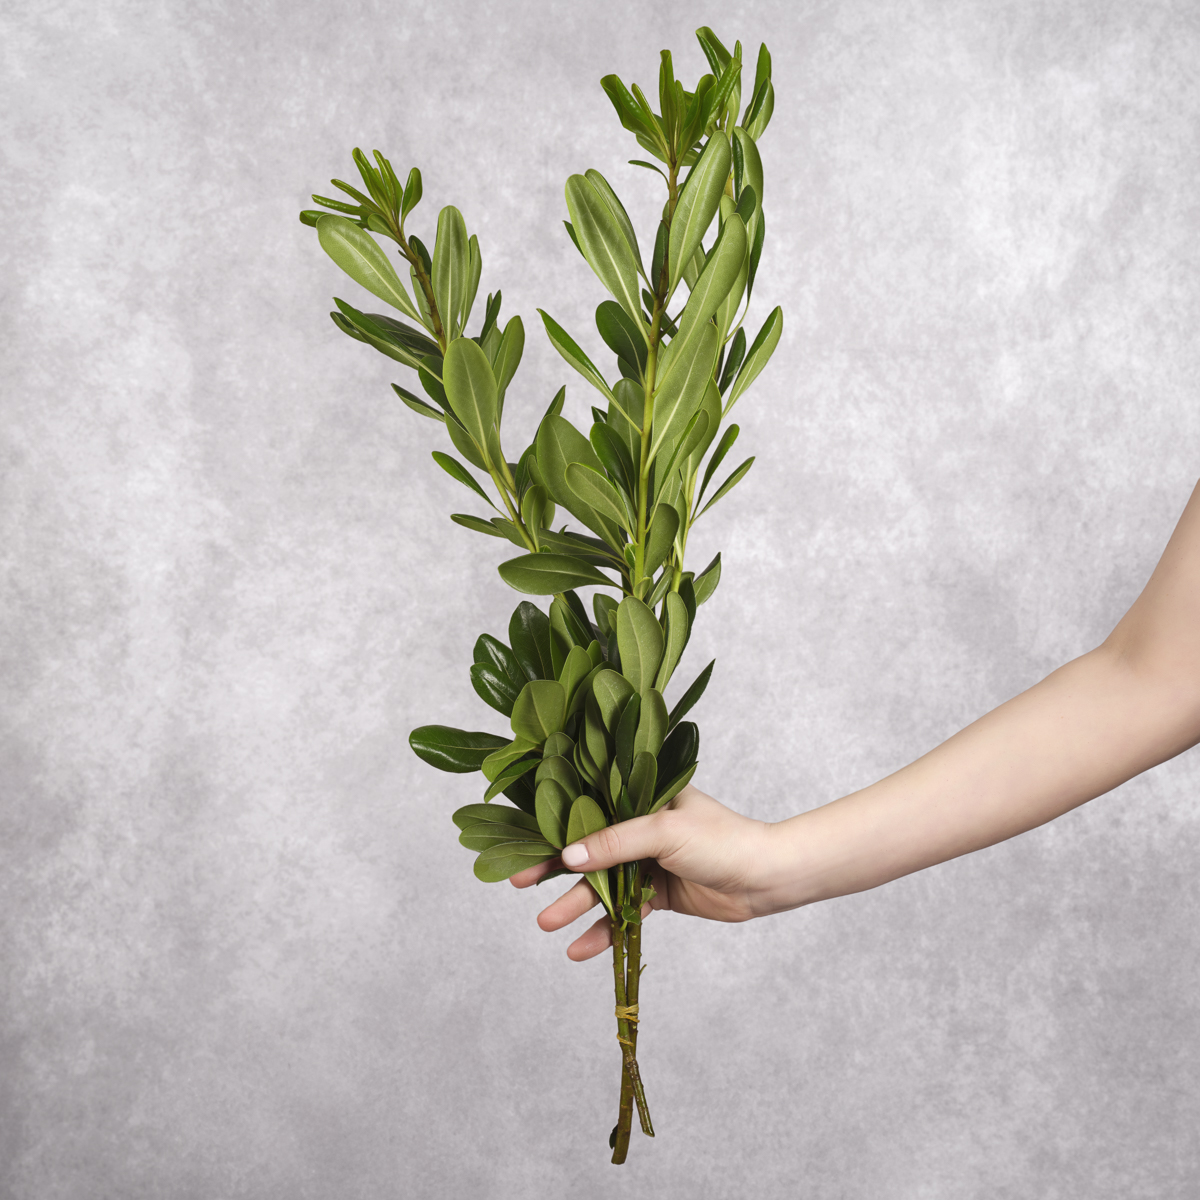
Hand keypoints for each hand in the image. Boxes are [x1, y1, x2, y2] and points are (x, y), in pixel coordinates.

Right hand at [509, 784, 783, 960]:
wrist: (766, 878)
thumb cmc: (722, 839)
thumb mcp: (663, 830)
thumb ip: (614, 842)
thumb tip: (568, 858)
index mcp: (641, 795)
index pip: (588, 808)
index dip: (554, 825)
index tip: (524, 841)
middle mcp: (641, 826)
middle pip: (588, 848)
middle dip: (555, 868)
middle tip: (519, 882)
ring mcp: (648, 861)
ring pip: (602, 884)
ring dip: (576, 904)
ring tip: (546, 924)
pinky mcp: (658, 894)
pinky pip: (623, 913)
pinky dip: (604, 930)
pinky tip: (581, 949)